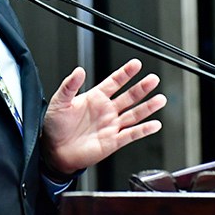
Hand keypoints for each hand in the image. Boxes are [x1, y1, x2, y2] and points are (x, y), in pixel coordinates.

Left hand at [41, 59, 166, 176]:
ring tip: (160, 99)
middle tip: (153, 79)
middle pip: (129, 96)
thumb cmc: (55, 126)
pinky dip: (144, 130)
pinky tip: (154, 124)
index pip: (114, 82)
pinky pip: (132, 134)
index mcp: (95, 98)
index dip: (125, 73)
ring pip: (134, 114)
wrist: (54, 151)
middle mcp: (106, 110)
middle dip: (142, 88)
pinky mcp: (113, 141)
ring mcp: (111, 126)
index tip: (136, 64)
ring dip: (148, 107)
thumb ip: (70, 86)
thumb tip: (79, 70)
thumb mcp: (59, 101)